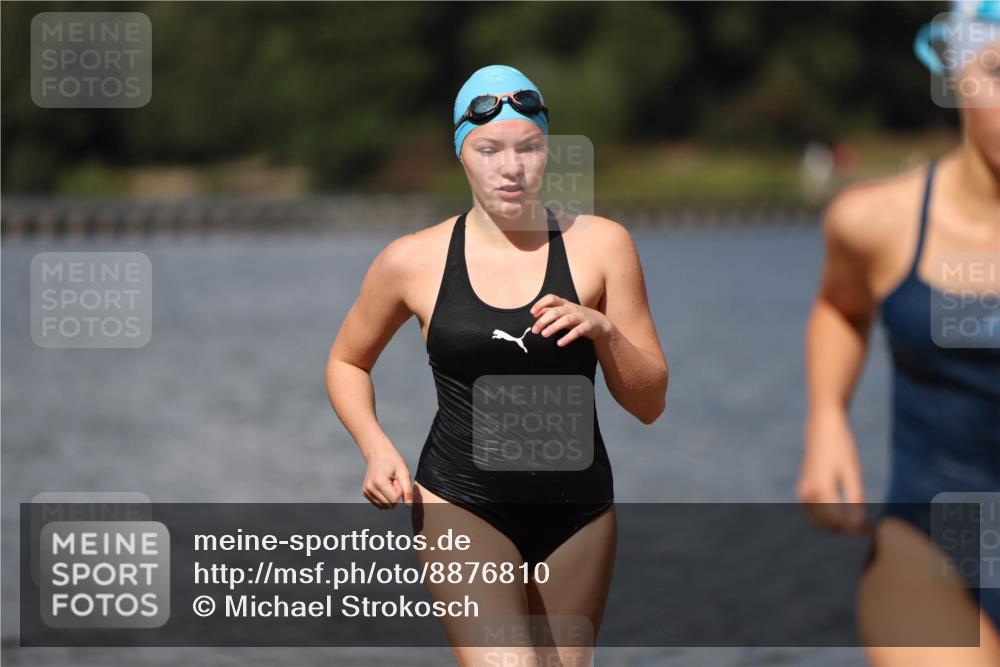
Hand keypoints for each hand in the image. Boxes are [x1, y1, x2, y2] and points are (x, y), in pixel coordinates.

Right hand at [361, 446, 412, 508]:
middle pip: (389, 505)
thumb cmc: (392, 460)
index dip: (400, 490)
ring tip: (388, 482)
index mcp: (378, 482)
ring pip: (384, 507)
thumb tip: (409, 506)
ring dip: (389, 496)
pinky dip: (384, 497)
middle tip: (393, 481)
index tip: (397, 479)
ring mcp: (366, 491)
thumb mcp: (404, 472)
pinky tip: (384, 485)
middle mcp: (369, 488)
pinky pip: (379, 504)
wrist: (378, 453)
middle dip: (395, 495)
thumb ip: (407, 490)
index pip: (395, 500)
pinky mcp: (365, 493)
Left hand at [529, 294, 611, 346]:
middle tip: (534, 330)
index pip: (551, 298)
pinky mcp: (587, 326)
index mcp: (565, 304)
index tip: (532, 313)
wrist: (600, 323)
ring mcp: (580, 317)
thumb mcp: (563, 313)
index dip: (541, 304)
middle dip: (543, 320)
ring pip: (565, 320)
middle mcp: (571, 308)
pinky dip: (568, 337)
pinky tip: (560, 343)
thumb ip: (550, 312)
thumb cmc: (577, 317)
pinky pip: (577, 332)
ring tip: (544, 335)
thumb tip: (535, 314)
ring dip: (553, 327)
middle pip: (555, 311)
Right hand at [797, 410, 868, 534]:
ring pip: (820, 522)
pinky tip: (843, 511)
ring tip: (856, 519)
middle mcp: (808, 493)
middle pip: (829, 525)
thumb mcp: (852, 473)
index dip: (856, 529)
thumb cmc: (842, 448)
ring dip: (837, 525)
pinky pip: (815, 514)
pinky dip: (828, 518)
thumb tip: (860, 527)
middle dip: (846, 528)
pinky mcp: (802, 491)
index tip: (871, 530)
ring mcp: (802, 493)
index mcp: (821, 489)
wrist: (822, 429)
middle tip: (866, 526)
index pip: (839, 521)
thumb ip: (855, 501)